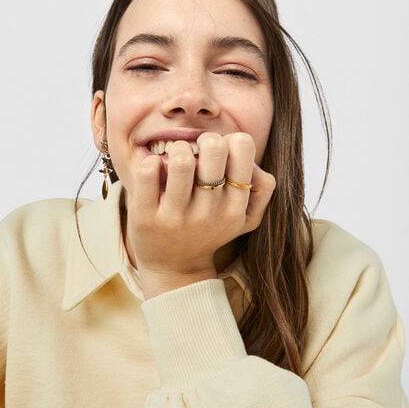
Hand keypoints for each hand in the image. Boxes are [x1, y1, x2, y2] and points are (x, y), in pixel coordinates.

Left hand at [125, 132, 275, 298]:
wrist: (173, 268)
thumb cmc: (209, 231)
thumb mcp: (246, 219)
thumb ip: (263, 189)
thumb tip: (253, 161)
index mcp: (235, 209)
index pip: (242, 148)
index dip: (229, 139)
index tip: (217, 154)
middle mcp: (209, 214)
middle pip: (214, 147)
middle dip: (203, 140)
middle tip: (196, 152)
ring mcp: (176, 217)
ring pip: (182, 160)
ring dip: (177, 149)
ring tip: (174, 160)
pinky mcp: (146, 217)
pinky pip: (147, 172)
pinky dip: (149, 161)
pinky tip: (154, 171)